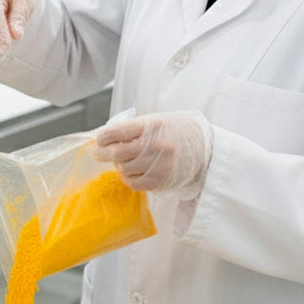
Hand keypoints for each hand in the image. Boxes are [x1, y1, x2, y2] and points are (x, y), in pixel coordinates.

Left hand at [93, 110, 213, 196]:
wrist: (204, 148)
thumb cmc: (176, 131)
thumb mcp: (156, 120)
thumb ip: (132, 127)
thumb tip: (104, 136)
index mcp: (152, 125)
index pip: (117, 132)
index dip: (102, 137)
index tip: (99, 139)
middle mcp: (156, 145)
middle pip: (117, 153)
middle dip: (103, 153)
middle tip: (99, 153)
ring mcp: (159, 165)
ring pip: (124, 169)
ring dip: (118, 165)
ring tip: (120, 161)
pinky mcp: (162, 181)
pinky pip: (134, 183)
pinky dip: (127, 178)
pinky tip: (129, 172)